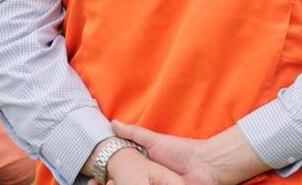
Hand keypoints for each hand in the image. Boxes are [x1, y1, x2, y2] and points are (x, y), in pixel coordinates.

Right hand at [113, 121, 267, 184]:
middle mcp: (148, 182)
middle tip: (101, 183)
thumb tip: (113, 123)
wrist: (207, 166)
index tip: (94, 180)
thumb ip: (134, 134)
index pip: (121, 177)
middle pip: (126, 184)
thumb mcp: (155, 142)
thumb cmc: (183, 152)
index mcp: (144, 171)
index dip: (109, 179)